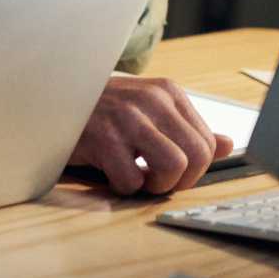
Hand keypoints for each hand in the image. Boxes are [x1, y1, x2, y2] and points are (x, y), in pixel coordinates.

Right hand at [66, 75, 234, 194]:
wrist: (52, 98)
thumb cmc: (102, 109)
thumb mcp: (147, 110)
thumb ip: (186, 127)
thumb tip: (227, 144)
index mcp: (167, 91)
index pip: (207, 142)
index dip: (194, 168)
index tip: (171, 170)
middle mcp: (150, 99)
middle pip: (197, 156)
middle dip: (181, 180)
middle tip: (158, 179)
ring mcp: (126, 117)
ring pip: (173, 167)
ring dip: (156, 184)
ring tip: (138, 177)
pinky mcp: (102, 137)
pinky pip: (132, 180)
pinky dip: (124, 186)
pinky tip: (111, 172)